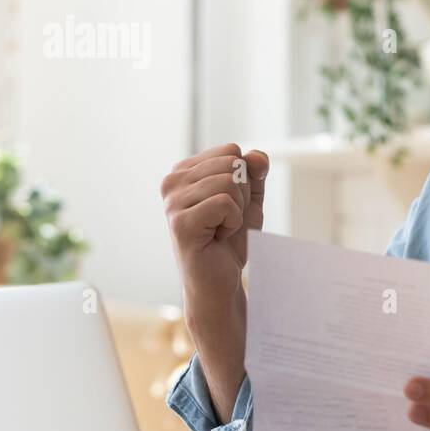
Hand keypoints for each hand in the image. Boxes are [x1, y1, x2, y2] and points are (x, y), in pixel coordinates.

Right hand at [161, 142, 268, 320]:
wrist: (222, 279)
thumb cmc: (230, 239)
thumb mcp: (249, 199)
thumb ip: (254, 173)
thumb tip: (257, 156)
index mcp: (184, 171)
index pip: (231, 151)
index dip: (243, 180)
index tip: (228, 205)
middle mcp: (172, 182)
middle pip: (232, 164)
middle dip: (241, 195)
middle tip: (225, 220)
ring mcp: (172, 202)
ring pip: (229, 183)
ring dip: (237, 211)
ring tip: (220, 229)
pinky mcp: (180, 222)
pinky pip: (224, 203)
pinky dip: (232, 222)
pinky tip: (218, 237)